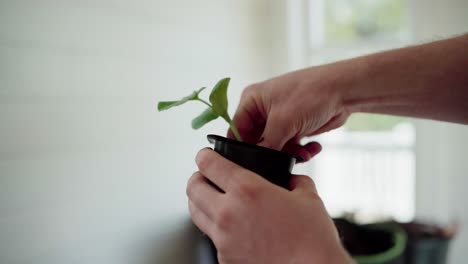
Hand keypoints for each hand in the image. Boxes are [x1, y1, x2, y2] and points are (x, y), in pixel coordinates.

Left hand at [187, 148, 352, 263]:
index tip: (205, 155)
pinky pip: (211, 237)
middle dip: (197, 177)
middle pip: (193, 187)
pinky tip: (230, 227)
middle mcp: (228, 213)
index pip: (209, 164)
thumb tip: (292, 181)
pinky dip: (216, 228)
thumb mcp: (308, 198)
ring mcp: (223, 239)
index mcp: (247, 190)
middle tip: (205, 176)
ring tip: (210, 198)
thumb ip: (295, 182)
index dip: (204, 156)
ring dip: (199, 201)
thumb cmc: (312, 240)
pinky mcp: (224, 259)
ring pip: (195, 213)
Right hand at [228, 63, 355, 159]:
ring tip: (303, 154)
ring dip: (289, 154)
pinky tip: (312, 148)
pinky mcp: (293, 127)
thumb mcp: (282, 122)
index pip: (236, 131)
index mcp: (251, 101)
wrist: (344, 90)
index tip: (253, 165)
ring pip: (274, 147)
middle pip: (256, 142)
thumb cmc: (310, 95)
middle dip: (271, 153)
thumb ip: (266, 145)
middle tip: (285, 159)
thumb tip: (257, 164)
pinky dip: (300, 151)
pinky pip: (289, 146)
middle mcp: (262, 109)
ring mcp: (279, 118)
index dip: (243, 149)